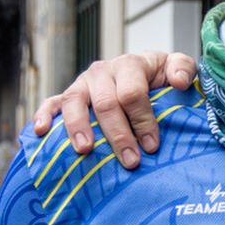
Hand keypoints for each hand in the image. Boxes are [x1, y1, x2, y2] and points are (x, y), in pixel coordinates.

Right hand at [32, 52, 196, 169]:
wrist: (142, 74)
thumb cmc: (161, 78)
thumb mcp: (177, 68)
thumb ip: (183, 69)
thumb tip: (180, 82)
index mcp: (130, 64)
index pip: (133, 93)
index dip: (143, 120)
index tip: (152, 146)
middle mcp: (102, 71)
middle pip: (106, 103)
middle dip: (118, 134)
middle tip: (131, 161)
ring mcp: (82, 84)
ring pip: (74, 102)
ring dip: (79, 127)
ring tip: (85, 150)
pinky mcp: (67, 96)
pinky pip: (51, 103)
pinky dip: (43, 115)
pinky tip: (40, 132)